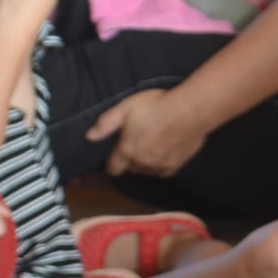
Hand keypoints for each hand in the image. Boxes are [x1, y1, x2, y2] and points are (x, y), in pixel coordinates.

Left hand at [85, 87, 206, 176]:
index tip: (115, 156)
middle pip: (130, 169)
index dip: (112, 163)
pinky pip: (162, 171)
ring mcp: (158, 166)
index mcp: (126, 150)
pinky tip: (164, 152)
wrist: (189, 111)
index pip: (113, 168)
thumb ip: (106, 123)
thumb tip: (89, 136)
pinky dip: (160, 165)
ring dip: (145, 163)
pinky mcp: (175, 166)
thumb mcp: (126, 107)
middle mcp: (141, 163)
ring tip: (151, 147)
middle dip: (130, 160)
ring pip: (146, 171)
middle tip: (136, 144)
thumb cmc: (156, 105)